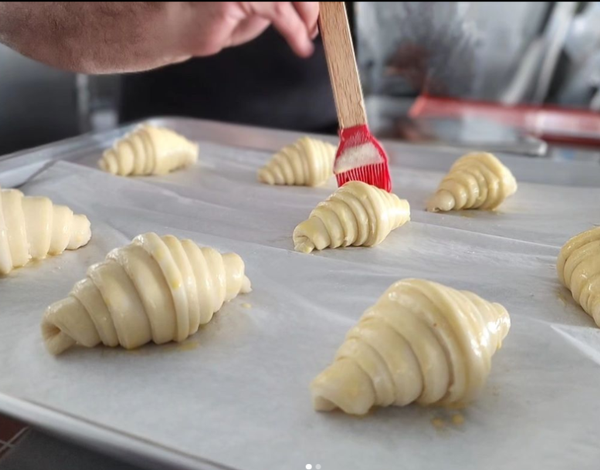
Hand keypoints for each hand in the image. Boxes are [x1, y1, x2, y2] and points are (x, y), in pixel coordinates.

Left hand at [0, 2, 319, 73]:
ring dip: (272, 5)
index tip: (306, 40)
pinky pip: (230, 1)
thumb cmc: (100, 30)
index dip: (296, 14)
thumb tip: (263, 16)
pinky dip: (249, 6)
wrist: (57, 16)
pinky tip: (254, 18)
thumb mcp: (173, 39)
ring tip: (290, 26)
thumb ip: (223, 25)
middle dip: (293, 4)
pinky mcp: (195, 3)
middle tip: (307, 30)